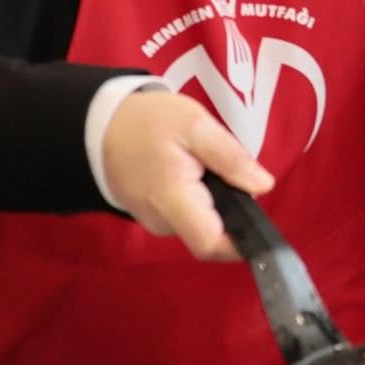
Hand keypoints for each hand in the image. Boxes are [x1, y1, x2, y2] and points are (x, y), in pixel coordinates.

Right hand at [100, 90, 274, 259]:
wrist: (100, 123)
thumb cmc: (149, 122)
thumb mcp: (197, 125)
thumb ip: (231, 158)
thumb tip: (263, 187)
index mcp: (172, 200)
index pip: (210, 243)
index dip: (241, 242)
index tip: (261, 223)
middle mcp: (161, 221)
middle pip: (209, 233)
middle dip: (231, 212)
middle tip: (232, 173)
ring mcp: (153, 221)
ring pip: (198, 224)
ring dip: (214, 203)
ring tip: (208, 167)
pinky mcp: (150, 215)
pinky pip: (184, 215)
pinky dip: (198, 199)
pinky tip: (194, 173)